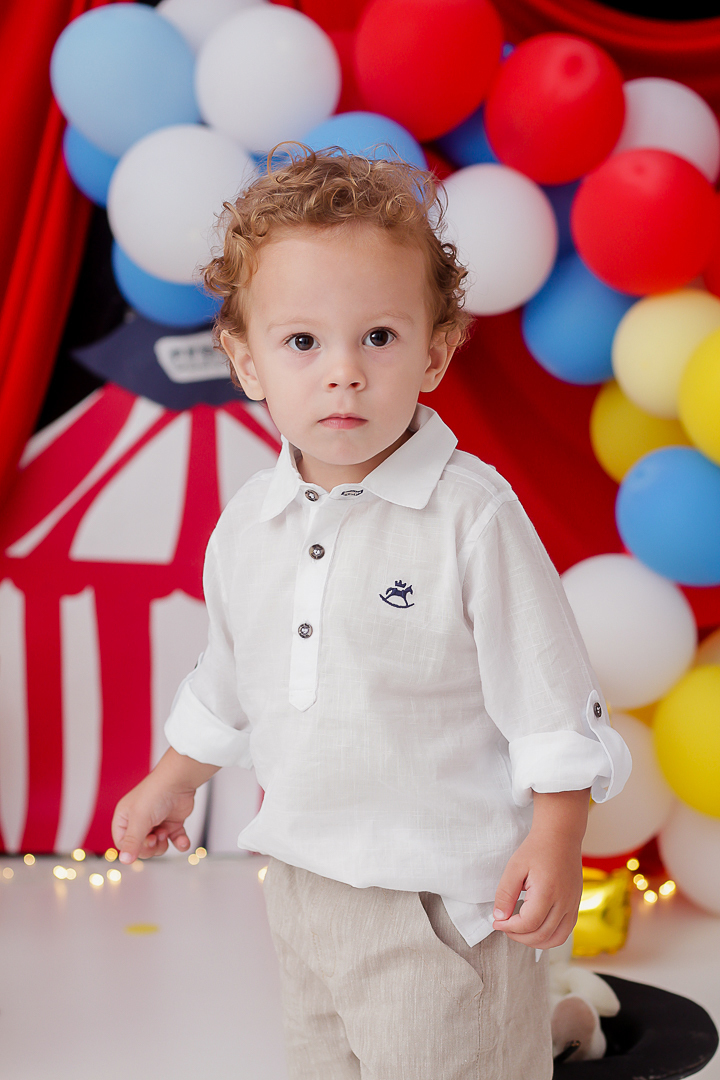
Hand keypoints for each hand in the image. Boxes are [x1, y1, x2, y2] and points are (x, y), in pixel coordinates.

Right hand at [112, 775, 194, 863]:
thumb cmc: (155, 793)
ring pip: (158, 847)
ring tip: (165, 831)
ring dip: (163, 844)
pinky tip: (182, 841)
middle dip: (150, 847)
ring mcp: (157, 823)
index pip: (123, 844)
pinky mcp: (172, 823)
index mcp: (124, 818)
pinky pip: (175, 840)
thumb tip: (125, 861)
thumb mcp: (140, 819)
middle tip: (156, 837)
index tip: (145, 841)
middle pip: (141, 848)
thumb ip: (133, 842)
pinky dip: (180, 842)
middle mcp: (139, 821)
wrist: (180, 780)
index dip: (134, 848)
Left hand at [491, 788, 589, 949]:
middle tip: (504, 926)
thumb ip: (505, 894)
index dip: (509, 928)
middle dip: (518, 936)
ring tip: (518, 932)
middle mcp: (564, 902)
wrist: (561, 836)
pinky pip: (565, 932)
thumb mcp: (514, 867)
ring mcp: (573, 905)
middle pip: (541, 935)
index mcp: (548, 892)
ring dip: (534, 942)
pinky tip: (535, 929)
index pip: (528, 924)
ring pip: (556, 939)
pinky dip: (549, 937)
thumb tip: (500, 917)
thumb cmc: (537, 848)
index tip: (497, 922)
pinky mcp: (576, 905)